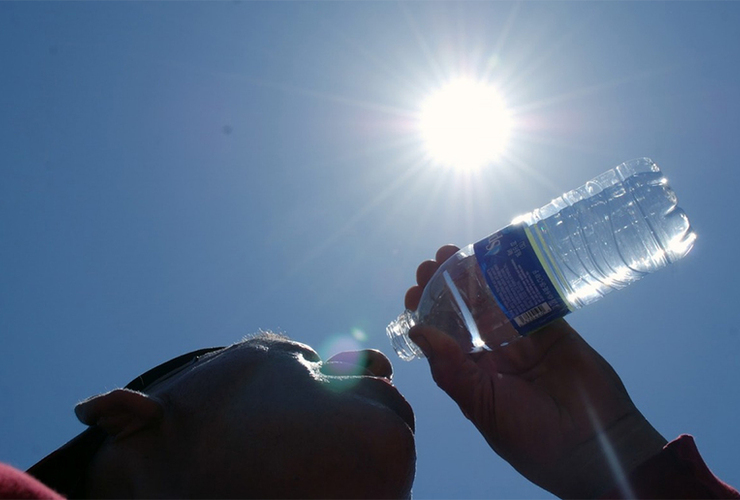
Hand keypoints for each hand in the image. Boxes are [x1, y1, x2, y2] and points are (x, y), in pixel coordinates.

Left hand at [406, 245, 666, 497]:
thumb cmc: (530, 434)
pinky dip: (517, 278)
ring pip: (495, 299)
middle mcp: (495, 353)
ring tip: (457, 251)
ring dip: (476, 275)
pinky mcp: (553, 328)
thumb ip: (449, 368)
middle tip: (434, 261)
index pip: (442, 335)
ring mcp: (524, 339)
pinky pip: (532, 297)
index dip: (427, 311)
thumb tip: (416, 330)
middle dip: (447, 285)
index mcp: (472, 374)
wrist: (593, 445)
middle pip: (465, 311)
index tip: (414, 289)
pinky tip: (500, 259)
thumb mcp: (481, 404)